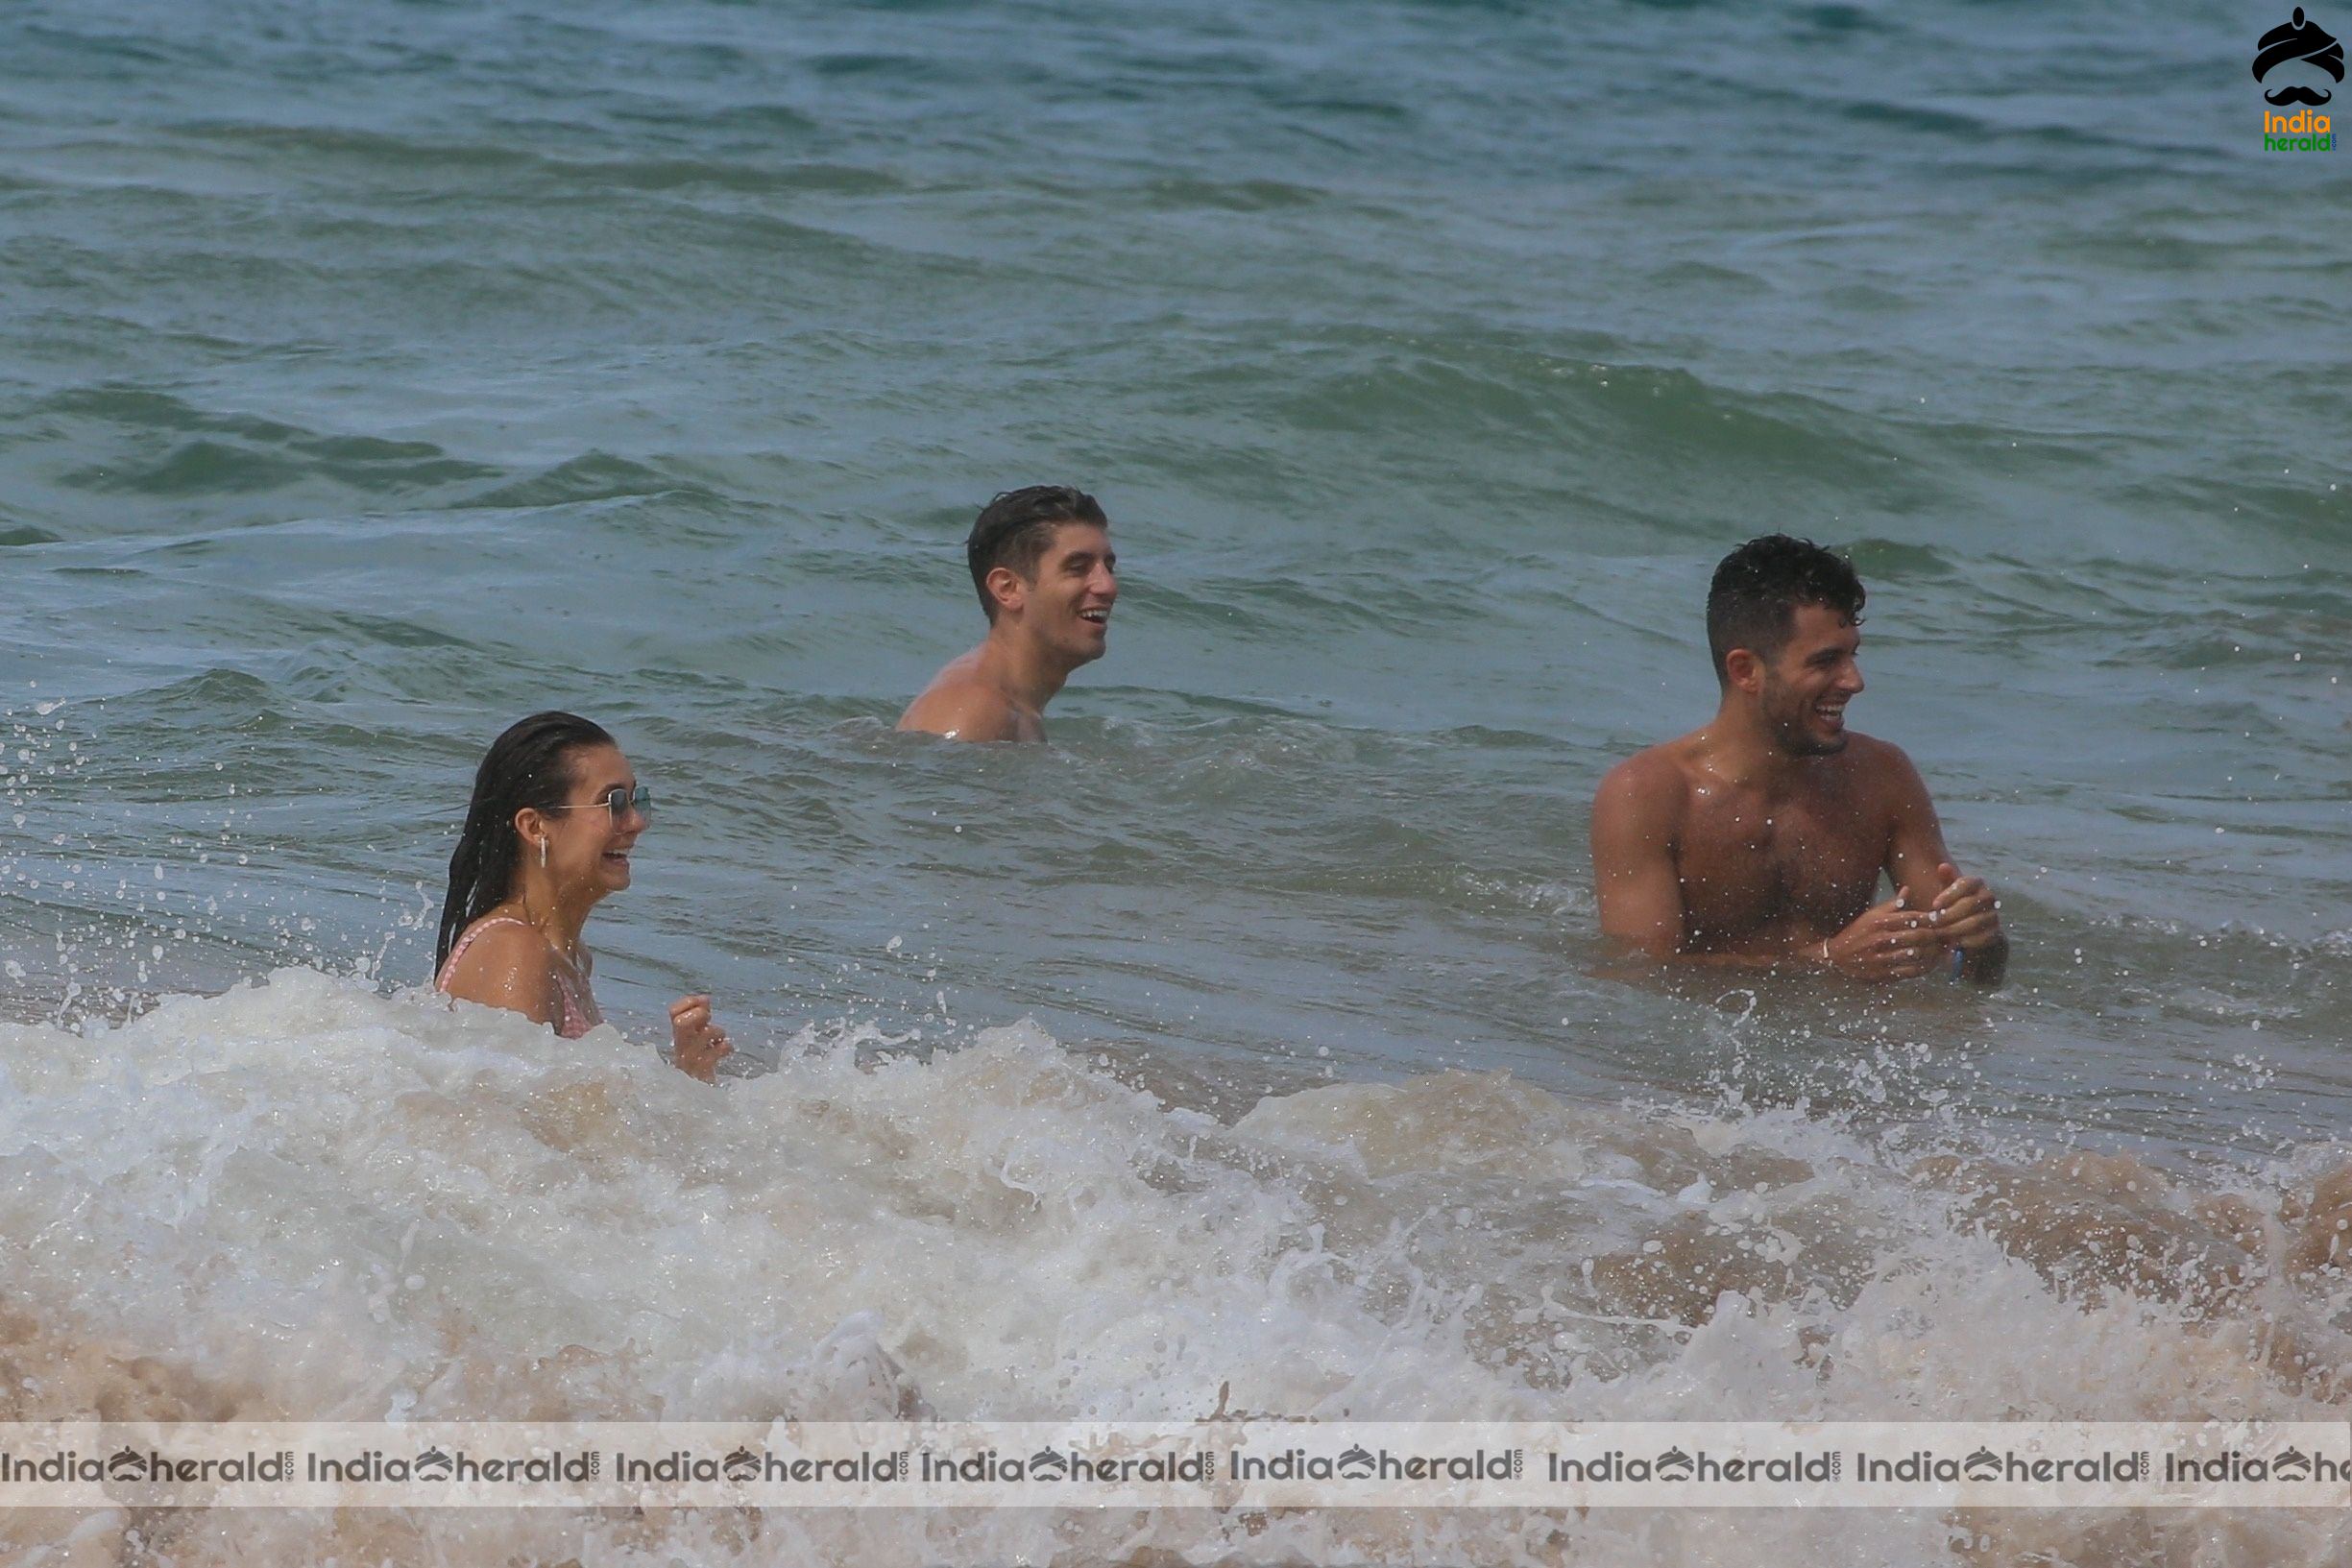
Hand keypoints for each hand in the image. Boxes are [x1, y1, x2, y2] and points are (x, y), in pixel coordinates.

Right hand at [668, 994, 732, 1082]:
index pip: (673, 1011)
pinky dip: (726, 1047)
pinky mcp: (702, 1071)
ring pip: (703, 1034)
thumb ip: (700, 1019)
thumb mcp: (697, 1039)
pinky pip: (716, 1052)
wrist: (694, 1097)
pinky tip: (726, 1051)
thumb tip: (705, 999)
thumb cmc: (697, 1063)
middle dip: (699, 1014)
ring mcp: (690, 1059)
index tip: (703, 1002)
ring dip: (717, 1031)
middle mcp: (681, 1045)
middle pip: (680, 1021)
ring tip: (720, 1039)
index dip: (688, 1002)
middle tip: (708, 1020)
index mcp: (678, 1035)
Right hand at [1817, 892, 1943, 979]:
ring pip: (1917, 955)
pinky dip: (1925, 968)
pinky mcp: (1884, 974)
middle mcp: (1881, 939)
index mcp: (1880, 922)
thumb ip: (1892, 905)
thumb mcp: (1870, 915)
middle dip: (1936, 936)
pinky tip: (1931, 964)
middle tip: (1946, 935)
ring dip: (1934, 953)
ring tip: (1944, 950)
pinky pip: (1911, 972)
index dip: (1931, 918)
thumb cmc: (1856, 933)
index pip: (1913, 918)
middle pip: (1918, 936)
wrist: (1836, 957)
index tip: (1941, 919)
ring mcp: (1882, 958)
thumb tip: (1907, 889)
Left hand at [1926, 861, 2003, 951]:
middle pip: (1970, 904)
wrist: (1971, 935)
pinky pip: (1985, 937)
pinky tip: (1955, 944)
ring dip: (1956, 929)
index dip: (1949, 894)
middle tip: (1933, 923)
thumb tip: (1943, 866)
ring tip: (1941, 934)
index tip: (1934, 905)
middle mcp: (1988, 897)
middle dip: (1949, 915)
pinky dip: (1968, 941)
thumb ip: (1945, 882)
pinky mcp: (1997, 934)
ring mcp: (1994, 916)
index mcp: (1976, 884)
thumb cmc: (1954, 910)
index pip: (1966, 883)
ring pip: (1976, 921)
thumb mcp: (1948, 896)